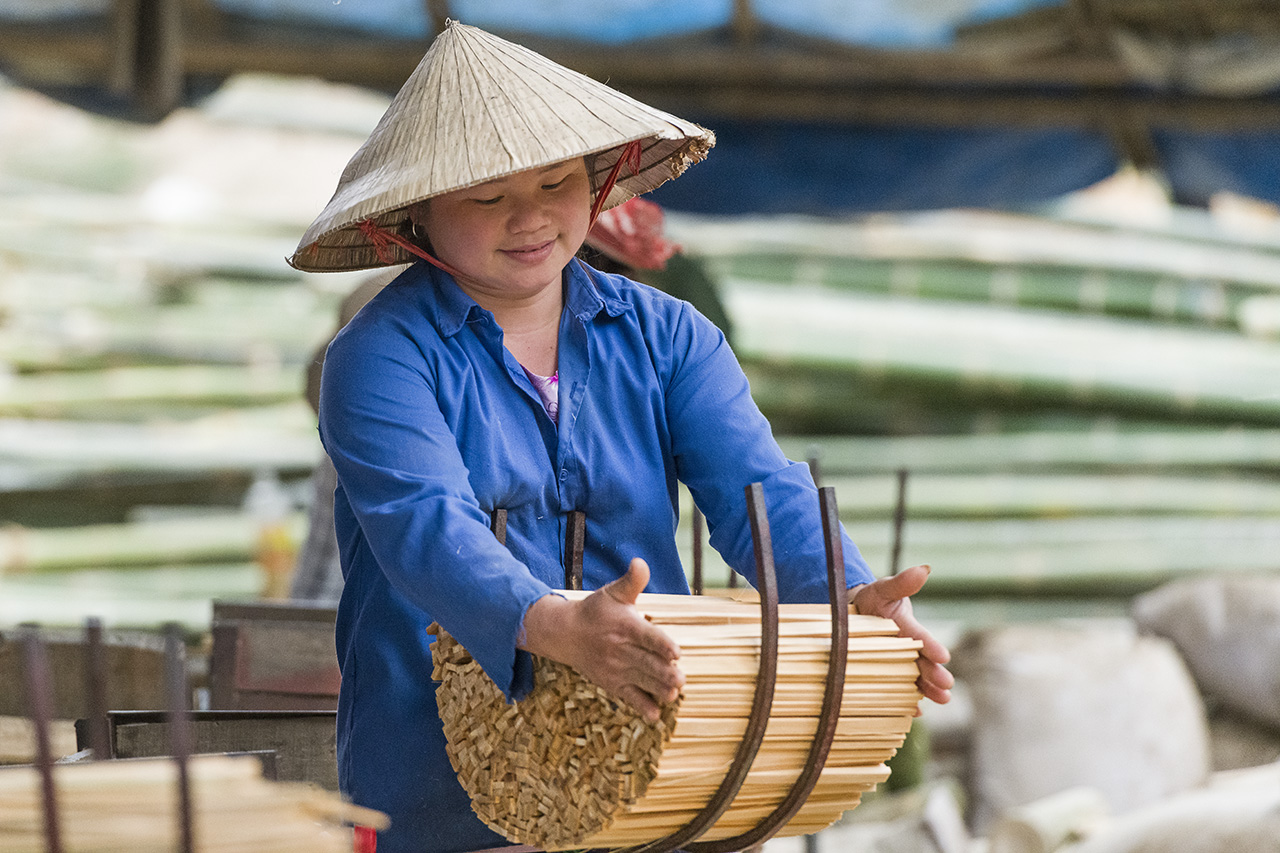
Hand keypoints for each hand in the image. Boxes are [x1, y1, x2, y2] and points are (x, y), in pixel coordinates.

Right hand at [520, 558, 684, 721]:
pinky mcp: (612, 683)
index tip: (676, 653)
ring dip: (657, 689)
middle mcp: (620, 649)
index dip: (661, 644)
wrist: (565, 634)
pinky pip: (627, 697)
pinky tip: (654, 716)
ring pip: (640, 681)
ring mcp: (615, 669)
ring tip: (672, 695)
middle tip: (681, 680)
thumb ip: (632, 580)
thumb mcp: (613, 592)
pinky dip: (640, 707)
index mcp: (625, 626)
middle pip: (645, 662)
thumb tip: (640, 561)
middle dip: (664, 673)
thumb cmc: (596, 611)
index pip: (646, 636)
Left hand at [851, 564, 952, 707]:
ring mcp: (899, 663)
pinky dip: (906, 701)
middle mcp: (908, 648)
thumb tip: (923, 569)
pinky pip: (899, 690)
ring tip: (942, 700)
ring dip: (929, 690)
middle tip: (947, 686)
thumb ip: (902, 583)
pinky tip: (913, 711)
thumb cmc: (873, 600)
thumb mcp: (885, 589)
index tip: (944, 656)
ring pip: (916, 679)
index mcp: (908, 628)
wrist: (855, 613)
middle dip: (935, 675)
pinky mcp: (889, 675)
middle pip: (923, 663)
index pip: (922, 638)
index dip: (932, 646)